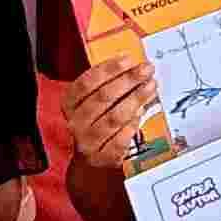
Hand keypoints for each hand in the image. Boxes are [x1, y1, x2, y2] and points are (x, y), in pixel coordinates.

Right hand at [63, 49, 160, 170]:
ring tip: (151, 86)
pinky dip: (133, 124)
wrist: (91, 161)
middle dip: (128, 80)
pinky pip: (121, 138)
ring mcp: (87, 142)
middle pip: (103, 98)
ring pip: (114, 117)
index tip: (128, 59)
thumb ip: (109, 85)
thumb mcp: (94, 102)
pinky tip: (142, 112)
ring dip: (136, 98)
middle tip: (147, 69)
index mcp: (69, 104)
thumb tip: (134, 67)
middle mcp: (75, 123)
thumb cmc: (96, 123)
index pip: (86, 83)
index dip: (108, 69)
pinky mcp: (103, 158)